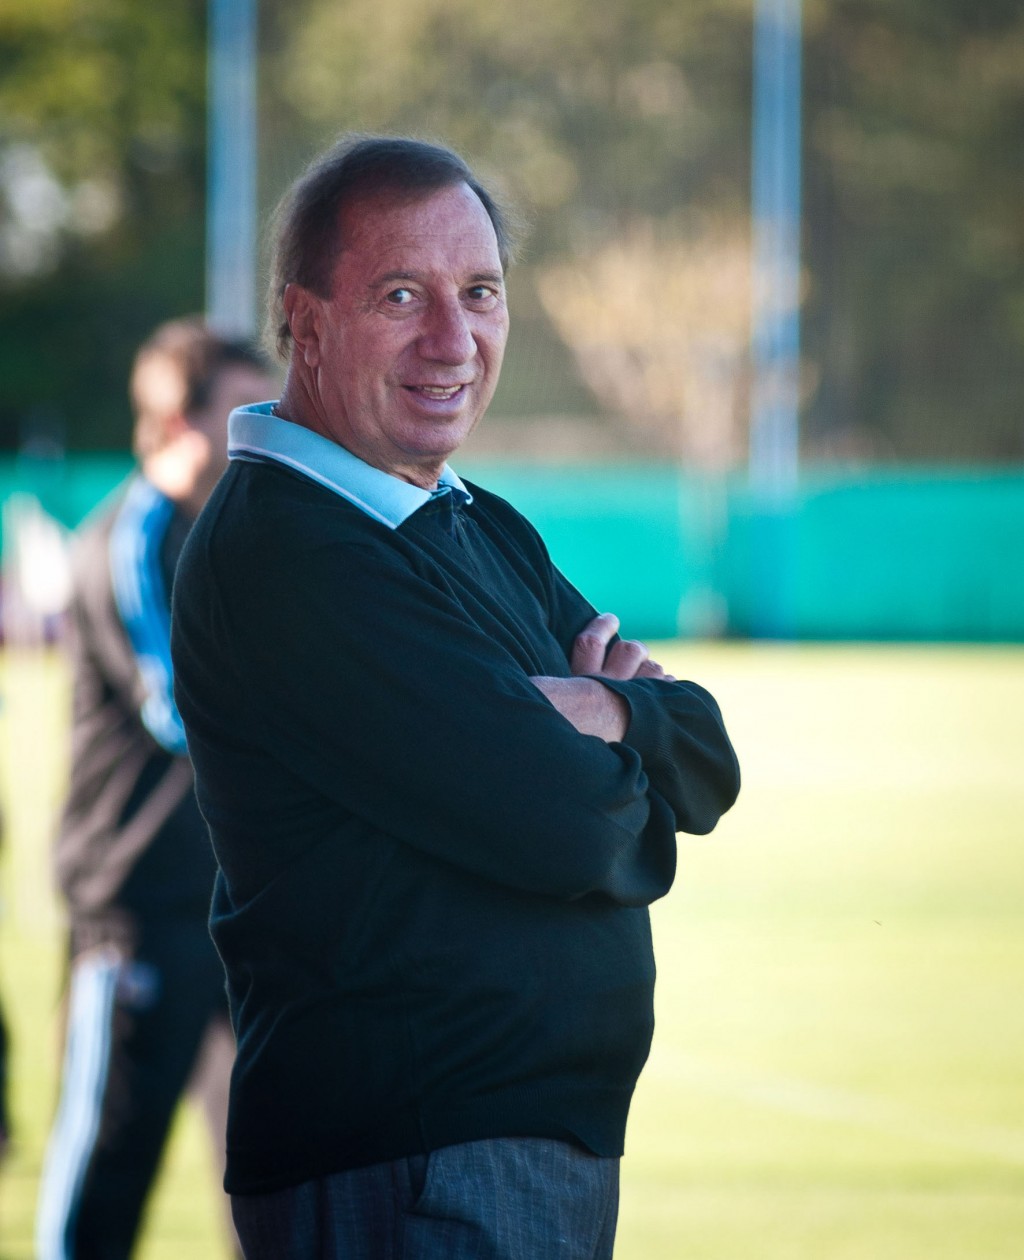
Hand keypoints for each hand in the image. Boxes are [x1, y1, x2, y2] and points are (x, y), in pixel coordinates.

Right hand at [530, 613, 673, 741]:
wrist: (580, 774)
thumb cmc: (558, 738)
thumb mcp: (542, 707)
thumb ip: (544, 691)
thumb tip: (525, 679)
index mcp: (578, 683)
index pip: (590, 641)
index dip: (602, 626)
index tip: (611, 618)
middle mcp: (607, 688)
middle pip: (629, 650)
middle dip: (634, 651)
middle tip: (633, 655)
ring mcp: (630, 701)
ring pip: (650, 669)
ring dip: (651, 670)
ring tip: (649, 675)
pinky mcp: (648, 715)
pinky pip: (665, 689)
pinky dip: (667, 688)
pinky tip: (665, 691)